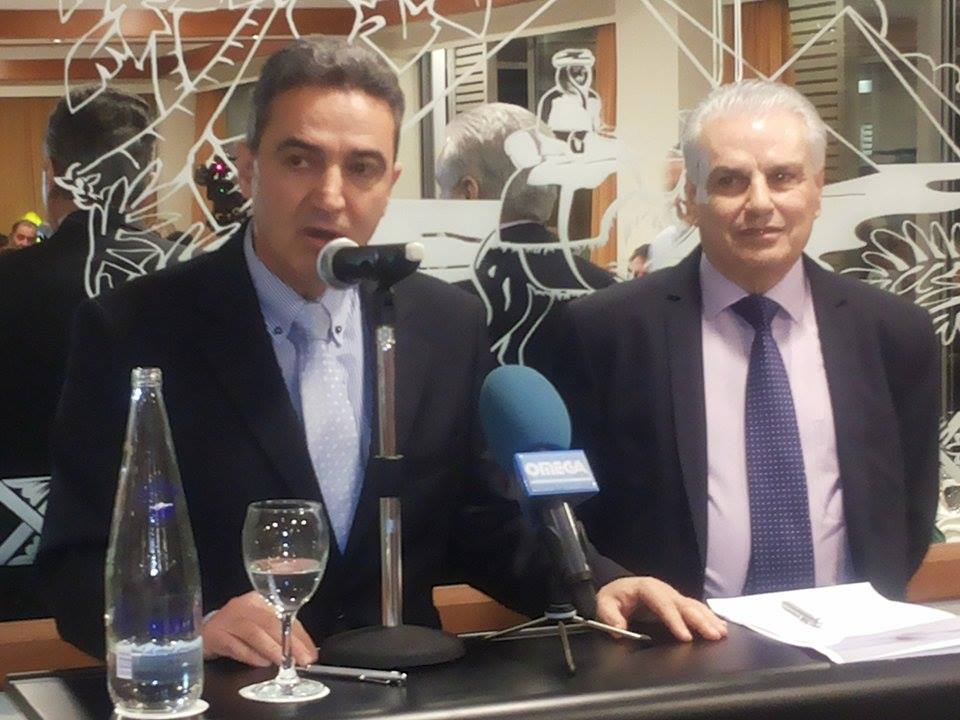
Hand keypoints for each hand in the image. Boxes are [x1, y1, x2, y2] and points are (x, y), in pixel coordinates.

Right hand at [202, 590, 318, 666]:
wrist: (203, 630)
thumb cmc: (238, 628)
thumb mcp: (260, 624)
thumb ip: (281, 633)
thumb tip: (306, 651)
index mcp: (261, 599)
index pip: (286, 615)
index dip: (301, 635)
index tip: (311, 653)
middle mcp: (245, 605)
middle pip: (271, 623)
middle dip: (290, 644)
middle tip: (302, 660)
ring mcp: (229, 619)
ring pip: (254, 634)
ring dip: (272, 650)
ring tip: (285, 663)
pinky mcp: (216, 635)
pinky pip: (236, 647)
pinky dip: (251, 656)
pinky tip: (262, 663)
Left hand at [596, 576, 727, 641]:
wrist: (619, 590)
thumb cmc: (614, 597)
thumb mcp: (604, 603)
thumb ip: (609, 616)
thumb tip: (619, 629)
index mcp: (646, 587)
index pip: (662, 604)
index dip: (675, 620)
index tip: (685, 637)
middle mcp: (664, 589)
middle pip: (684, 604)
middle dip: (700, 620)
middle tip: (714, 635)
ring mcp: (673, 595)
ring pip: (694, 605)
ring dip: (709, 619)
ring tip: (722, 632)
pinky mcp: (678, 602)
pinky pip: (696, 608)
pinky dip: (710, 617)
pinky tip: (722, 626)